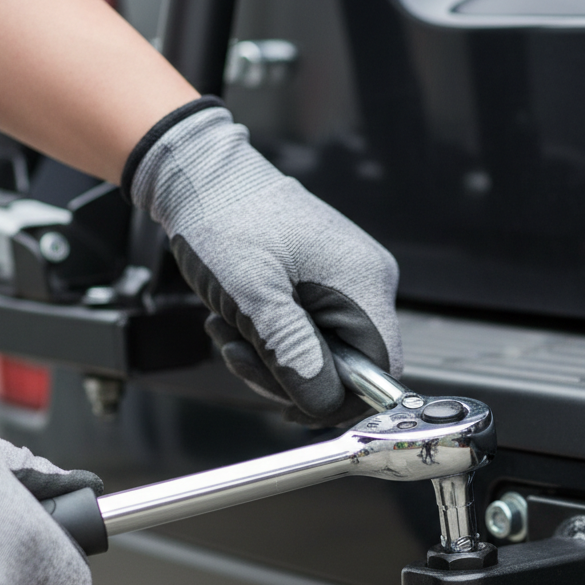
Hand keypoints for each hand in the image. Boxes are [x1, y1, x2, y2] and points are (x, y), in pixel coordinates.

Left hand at [124, 98, 402, 424]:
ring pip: (321, 357)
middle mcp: (367, 284)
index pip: (381, 370)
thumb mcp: (255, 299)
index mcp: (364, 285)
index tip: (292, 405)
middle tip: (239, 353)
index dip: (340, 399)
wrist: (202, 178)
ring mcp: (347, 284)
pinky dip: (269, 341)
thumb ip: (294, 356)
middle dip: (287, 374)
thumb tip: (323, 406)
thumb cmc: (226, 222)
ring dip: (269, 359)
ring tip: (230, 330)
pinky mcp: (324, 285)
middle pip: (347, 368)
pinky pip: (307, 336)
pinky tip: (237, 321)